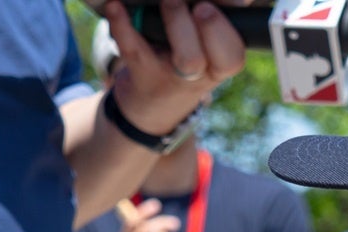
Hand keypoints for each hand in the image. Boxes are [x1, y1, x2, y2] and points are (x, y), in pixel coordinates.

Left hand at [102, 0, 245, 135]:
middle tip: (200, 7)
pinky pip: (131, 48)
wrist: (151, 105)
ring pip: (179, 58)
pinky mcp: (140, 71)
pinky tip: (115, 7)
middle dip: (206, 26)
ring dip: (176, 22)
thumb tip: (228, 0)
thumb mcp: (208, 51)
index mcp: (218, 66)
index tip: (219, 8)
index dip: (225, 32)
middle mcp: (196, 76)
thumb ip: (214, 26)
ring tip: (170, 0)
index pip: (232, 57)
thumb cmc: (187, 62)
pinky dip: (122, 25)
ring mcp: (167, 75)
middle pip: (200, 58)